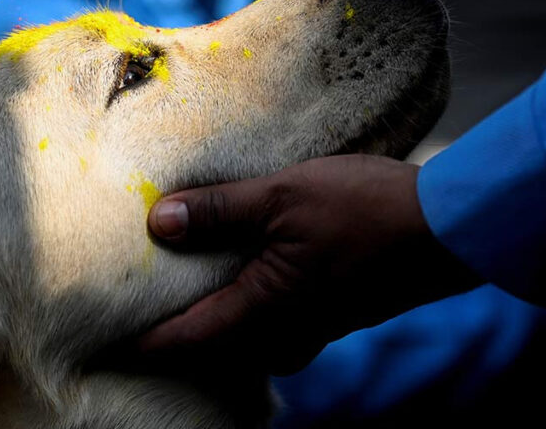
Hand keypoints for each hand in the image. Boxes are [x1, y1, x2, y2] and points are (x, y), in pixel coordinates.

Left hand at [141, 154, 484, 374]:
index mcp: (262, 313)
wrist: (447, 228)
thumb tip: (158, 222)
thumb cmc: (366, 210)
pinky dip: (239, 302)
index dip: (137, 340)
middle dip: (168, 329)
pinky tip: (234, 269)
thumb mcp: (283, 196)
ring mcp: (307, 329)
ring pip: (238, 336)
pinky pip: (266, 321)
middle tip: (129, 298)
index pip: (180, 342)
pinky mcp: (325, 313)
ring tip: (176, 280)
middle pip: (207, 347)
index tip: (98, 329)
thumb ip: (219, 211)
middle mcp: (281, 334)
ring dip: (207, 314)